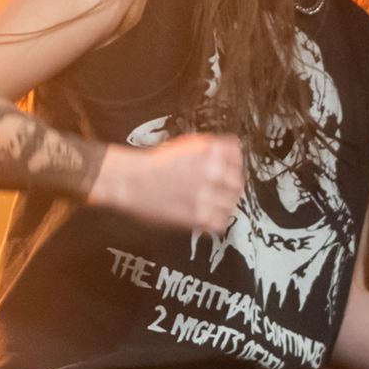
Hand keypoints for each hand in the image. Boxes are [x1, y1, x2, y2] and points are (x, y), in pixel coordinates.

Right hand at [89, 133, 242, 232]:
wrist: (131, 181)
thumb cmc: (154, 164)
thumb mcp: (185, 145)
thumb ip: (210, 147)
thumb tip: (230, 146)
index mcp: (210, 153)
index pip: (237, 158)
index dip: (234, 166)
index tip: (230, 171)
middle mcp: (213, 173)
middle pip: (237, 184)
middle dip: (230, 188)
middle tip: (221, 192)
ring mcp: (207, 195)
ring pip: (231, 205)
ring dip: (223, 205)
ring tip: (212, 205)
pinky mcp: (198, 216)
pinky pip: (220, 223)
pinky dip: (216, 221)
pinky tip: (206, 217)